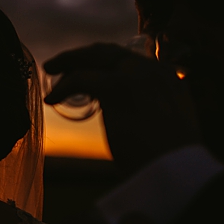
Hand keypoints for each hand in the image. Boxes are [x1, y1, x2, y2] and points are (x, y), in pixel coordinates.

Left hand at [44, 43, 201, 172]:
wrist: (173, 171)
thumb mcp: (163, 123)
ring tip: (50, 72)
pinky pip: (80, 80)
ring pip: (93, 58)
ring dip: (68, 63)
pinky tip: (52, 98)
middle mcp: (152, 70)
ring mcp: (135, 75)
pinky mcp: (117, 87)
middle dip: (80, 56)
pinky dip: (63, 88)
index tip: (83, 67)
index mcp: (166, 77)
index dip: (101, 60)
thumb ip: (148, 107)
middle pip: (108, 52)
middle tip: (57, 65)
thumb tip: (126, 110)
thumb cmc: (166, 159)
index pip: (126, 59)